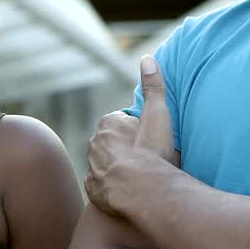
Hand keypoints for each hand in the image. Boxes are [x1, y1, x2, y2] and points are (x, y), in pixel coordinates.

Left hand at [84, 56, 178, 214]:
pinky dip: (113, 186)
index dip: (140, 131)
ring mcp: (91, 166)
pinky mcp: (92, 189)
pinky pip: (103, 185)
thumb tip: (147, 58)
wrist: (141, 191)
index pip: (124, 122)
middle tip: (149, 159)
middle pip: (114, 143)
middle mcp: (94, 142)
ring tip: (141, 176)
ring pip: (107, 163)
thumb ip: (154, 86)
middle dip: (128, 148)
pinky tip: (128, 190)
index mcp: (108, 123)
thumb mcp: (158, 114)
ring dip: (120, 167)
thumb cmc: (152, 152)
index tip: (152, 141)